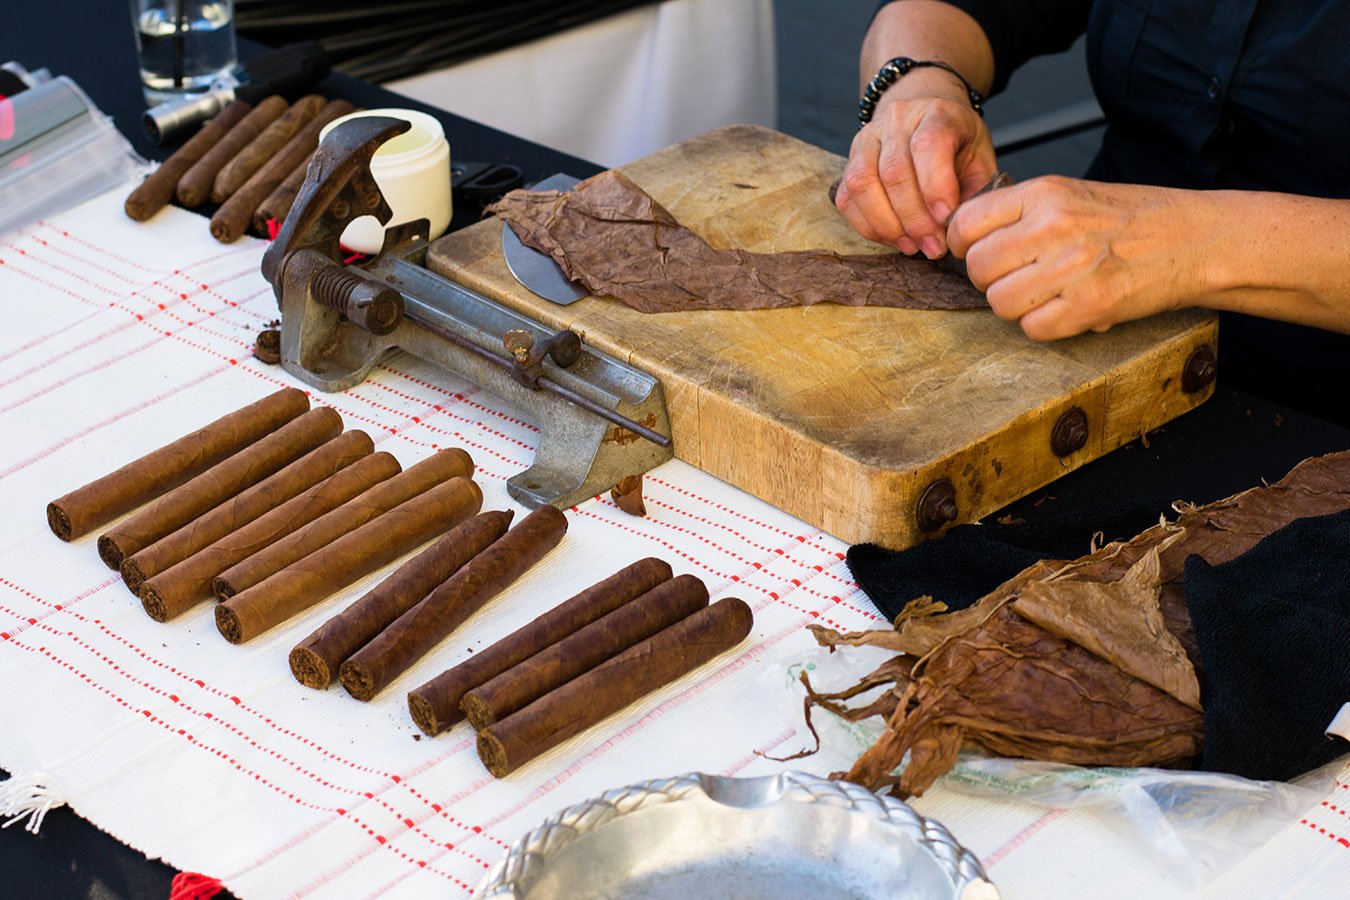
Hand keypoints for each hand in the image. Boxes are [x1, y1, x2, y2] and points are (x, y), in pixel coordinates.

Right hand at [835, 91, 996, 258]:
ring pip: (863, 184)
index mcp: (937, 113)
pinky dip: (868, 226)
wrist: (926, 120)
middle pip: (893, 171)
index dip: (935, 186)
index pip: (928, 144)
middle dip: (914, 219)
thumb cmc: (958, 146)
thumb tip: (958, 229)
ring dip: (887, 225)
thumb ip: (974, 191)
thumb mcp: (980, 160)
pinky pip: (847, 198)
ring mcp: (867, 139)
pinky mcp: (848, 161)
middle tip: (933, 247)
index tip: (946, 219)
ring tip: (911, 246)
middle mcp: (897, 120)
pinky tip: (892, 238)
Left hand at [948, 176, 1205, 339]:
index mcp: (1044, 194)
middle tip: (1018, 277)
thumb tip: (963, 239)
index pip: (966, 223)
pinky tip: (1066, 309)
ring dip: (1015, 306)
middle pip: (978, 268)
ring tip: (1044, 294)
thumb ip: (1019, 212)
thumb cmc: (1132, 219)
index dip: (961, 245)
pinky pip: (1032, 329)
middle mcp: (1052, 226)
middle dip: (990, 280)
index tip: (972, 253)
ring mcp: (1070, 267)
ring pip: (999, 303)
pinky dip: (1044, 326)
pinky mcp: (1088, 306)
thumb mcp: (1071, 195)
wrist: (1195, 239)